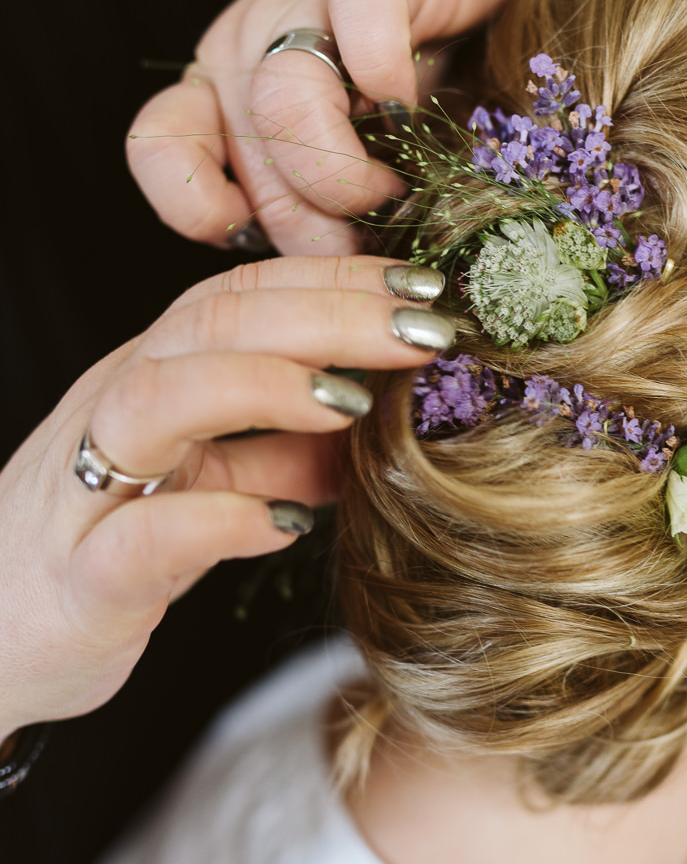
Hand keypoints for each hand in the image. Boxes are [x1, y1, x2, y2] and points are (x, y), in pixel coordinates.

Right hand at [0, 256, 451, 741]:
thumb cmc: (100, 556)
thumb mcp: (205, 490)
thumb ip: (282, 453)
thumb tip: (381, 420)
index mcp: (151, 381)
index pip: (243, 296)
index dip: (336, 281)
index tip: (429, 285)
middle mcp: (114, 415)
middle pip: (212, 324)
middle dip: (327, 313)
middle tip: (426, 326)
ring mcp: (88, 492)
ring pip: (157, 398)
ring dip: (262, 386)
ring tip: (353, 401)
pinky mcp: (81, 582)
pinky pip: (137, 539)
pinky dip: (214, 522)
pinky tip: (287, 524)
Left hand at [127, 0, 517, 254]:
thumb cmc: (391, 56)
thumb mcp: (344, 136)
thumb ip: (319, 199)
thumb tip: (337, 291)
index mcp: (220, 93)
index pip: (159, 152)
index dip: (203, 211)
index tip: (267, 239)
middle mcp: (244, 50)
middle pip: (254, 162)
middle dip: (320, 232)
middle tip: (374, 246)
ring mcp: (301, 7)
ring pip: (285, 105)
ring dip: (347, 176)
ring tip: (397, 194)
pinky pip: (361, 21)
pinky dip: (385, 77)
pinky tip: (411, 109)